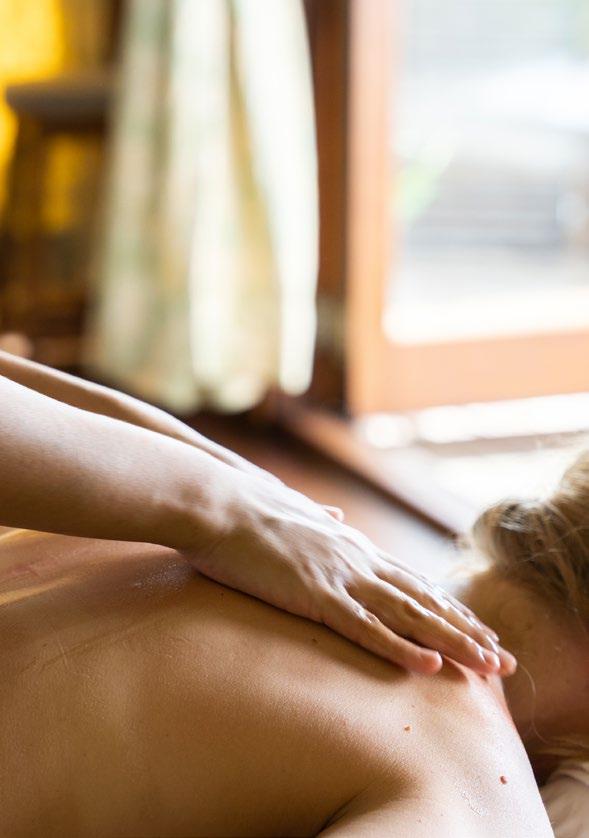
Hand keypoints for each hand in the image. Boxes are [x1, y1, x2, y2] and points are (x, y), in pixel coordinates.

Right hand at [184, 476, 514, 675]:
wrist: (216, 501)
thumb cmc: (246, 510)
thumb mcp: (293, 512)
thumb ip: (322, 519)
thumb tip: (338, 515)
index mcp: (350, 545)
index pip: (410, 581)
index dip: (446, 607)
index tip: (476, 628)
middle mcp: (356, 559)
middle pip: (422, 600)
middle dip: (465, 631)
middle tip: (501, 658)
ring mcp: (338, 575)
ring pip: (407, 615)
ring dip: (450, 644)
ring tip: (486, 667)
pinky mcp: (314, 592)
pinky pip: (364, 627)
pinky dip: (400, 648)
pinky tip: (428, 668)